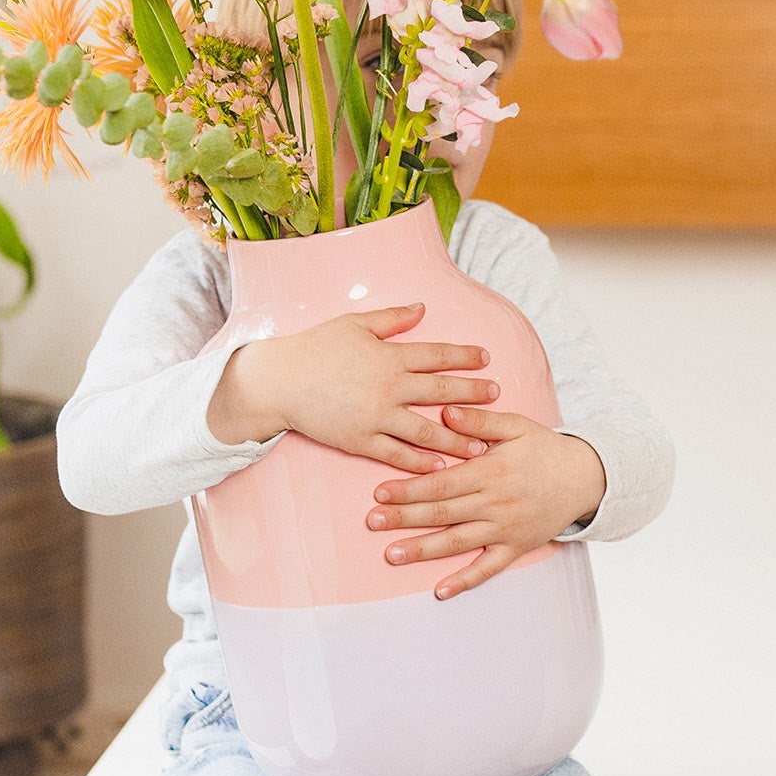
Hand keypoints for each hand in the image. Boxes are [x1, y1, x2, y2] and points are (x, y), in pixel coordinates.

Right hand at [206, 303, 498, 472]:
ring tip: (482, 446)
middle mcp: (388, 387)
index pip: (436, 355)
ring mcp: (375, 417)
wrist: (278, 382)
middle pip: (440, 391)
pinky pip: (397, 455)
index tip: (487, 359)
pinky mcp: (361, 441)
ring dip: (457, 439)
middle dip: (472, 394)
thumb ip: (391, 319)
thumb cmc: (314, 348)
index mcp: (388, 356)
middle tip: (497, 397)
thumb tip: (423, 308)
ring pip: (426, 430)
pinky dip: (421, 463)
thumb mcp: (353, 324)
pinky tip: (442, 468)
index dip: (464, 356)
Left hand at [366, 406, 606, 598]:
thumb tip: (445, 412)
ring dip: (422, 550)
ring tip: (392, 555)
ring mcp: (505, 529)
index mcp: (491, 471)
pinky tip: (439, 591)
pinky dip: (464, 581)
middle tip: (371, 522)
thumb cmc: (545, 449)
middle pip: (442, 513)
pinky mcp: (516, 548)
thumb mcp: (516, 426)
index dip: (409, 489)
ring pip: (457, 542)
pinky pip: (487, 569)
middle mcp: (495, 503)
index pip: (442, 483)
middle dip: (403, 518)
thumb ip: (479, 421)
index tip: (380, 492)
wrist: (586, 478)